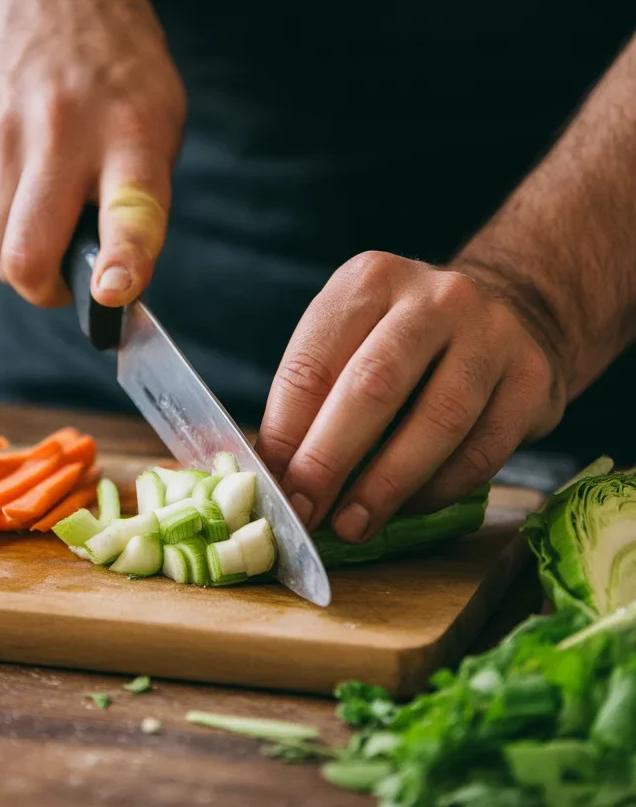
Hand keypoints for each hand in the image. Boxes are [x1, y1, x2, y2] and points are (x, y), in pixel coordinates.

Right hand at [0, 0, 185, 307]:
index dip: (123, 259)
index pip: (129, 209)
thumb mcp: (159, 120)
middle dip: (44, 291)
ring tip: (45, 221)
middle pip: (28, 252)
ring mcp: (2, 131)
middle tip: (64, 285)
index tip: (112, 292)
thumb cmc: (116, 74)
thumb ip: (137, 199)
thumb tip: (106, 284)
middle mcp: (64, 133)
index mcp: (132, 134)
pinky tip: (17, 184)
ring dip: (22, 256)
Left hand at [257, 251, 566, 539]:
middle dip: (330, 460)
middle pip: (373, 386)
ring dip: (386, 485)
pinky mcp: (532, 379)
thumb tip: (274, 474)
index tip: (275, 487)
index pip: (314, 363)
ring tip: (353, 524)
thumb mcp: (353, 339)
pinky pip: (482, 450)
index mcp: (371, 281)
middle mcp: (435, 298)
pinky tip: (408, 507)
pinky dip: (439, 488)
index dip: (287, 433)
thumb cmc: (407, 341)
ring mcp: (491, 335)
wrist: (509, 313)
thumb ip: (313, 397)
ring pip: (436, 421)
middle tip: (307, 511)